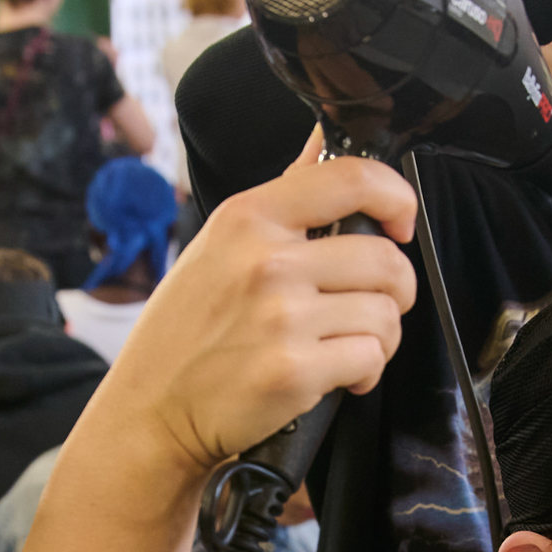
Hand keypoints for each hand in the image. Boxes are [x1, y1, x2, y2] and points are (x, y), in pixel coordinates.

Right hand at [109, 127, 417, 477]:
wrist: (150, 409)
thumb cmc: (184, 332)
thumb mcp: (218, 245)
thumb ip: (282, 197)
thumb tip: (322, 141)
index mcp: (248, 218)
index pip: (351, 178)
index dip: (397, 196)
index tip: (401, 221)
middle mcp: (265, 261)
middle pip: (385, 257)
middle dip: (395, 289)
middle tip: (371, 305)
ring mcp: (281, 317)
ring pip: (385, 313)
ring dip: (380, 336)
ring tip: (346, 346)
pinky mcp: (294, 371)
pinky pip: (370, 359)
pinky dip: (365, 372)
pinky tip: (337, 376)